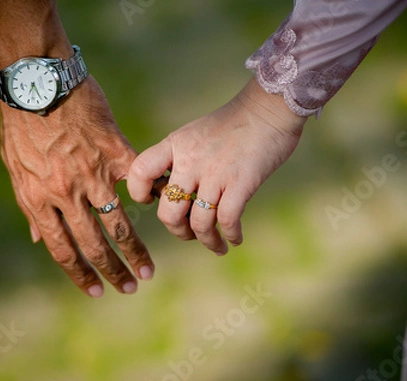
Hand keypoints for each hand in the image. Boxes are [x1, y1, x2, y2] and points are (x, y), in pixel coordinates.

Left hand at [0, 76, 153, 296]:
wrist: (38, 82)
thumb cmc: (21, 125)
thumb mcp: (16, 170)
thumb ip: (30, 207)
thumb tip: (37, 240)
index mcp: (39, 200)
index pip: (62, 250)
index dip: (80, 275)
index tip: (96, 292)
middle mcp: (67, 194)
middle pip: (94, 244)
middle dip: (113, 271)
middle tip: (130, 288)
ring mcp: (93, 174)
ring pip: (119, 223)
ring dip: (136, 251)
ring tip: (149, 270)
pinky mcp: (114, 152)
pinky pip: (141, 180)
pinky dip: (156, 195)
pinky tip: (167, 211)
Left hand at [128, 78, 306, 254]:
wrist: (268, 109)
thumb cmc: (233, 124)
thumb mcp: (195, 134)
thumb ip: (180, 158)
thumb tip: (172, 191)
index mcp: (175, 145)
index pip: (140, 171)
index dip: (138, 191)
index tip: (151, 201)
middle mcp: (190, 161)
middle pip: (168, 212)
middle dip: (178, 231)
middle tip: (189, 233)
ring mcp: (215, 173)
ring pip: (198, 223)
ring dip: (207, 241)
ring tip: (216, 245)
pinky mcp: (241, 183)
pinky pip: (227, 220)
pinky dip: (230, 236)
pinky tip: (235, 239)